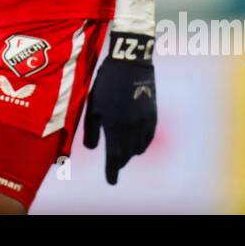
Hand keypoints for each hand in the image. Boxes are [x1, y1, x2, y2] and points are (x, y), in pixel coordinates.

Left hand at [82, 32, 156, 183]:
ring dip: (129, 153)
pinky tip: (135, 142)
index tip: (111, 182)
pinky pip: (148, 138)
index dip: (112, 172)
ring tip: (122, 152)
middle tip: (113, 166)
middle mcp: (131, 128)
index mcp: (114, 126)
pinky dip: (140, 144)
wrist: (130, 63)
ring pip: (138, 148)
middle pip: (127, 155)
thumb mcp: (93, 105)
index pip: (114, 157)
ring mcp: (144, 122)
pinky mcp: (152, 116)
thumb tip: (91, 149)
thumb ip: (91, 130)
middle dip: (119, 162)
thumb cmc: (105, 83)